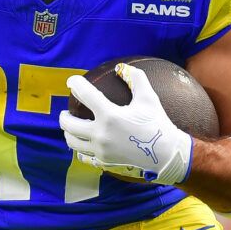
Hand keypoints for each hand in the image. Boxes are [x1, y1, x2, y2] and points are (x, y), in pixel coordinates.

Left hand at [60, 65, 191, 184]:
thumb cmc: (158, 124)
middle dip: (64, 116)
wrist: (166, 154)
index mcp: (110, 115)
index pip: (85, 94)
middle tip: (66, 112)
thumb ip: (136, 78)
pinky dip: (81, 150)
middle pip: (69, 124)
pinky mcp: (104, 162)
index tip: (71, 82)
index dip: (75, 84)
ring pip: (73, 142)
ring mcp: (100, 150)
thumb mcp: (149, 98)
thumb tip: (121, 67)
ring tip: (71, 128)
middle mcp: (101, 134)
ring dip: (68, 133)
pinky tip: (83, 145)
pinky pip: (84, 157)